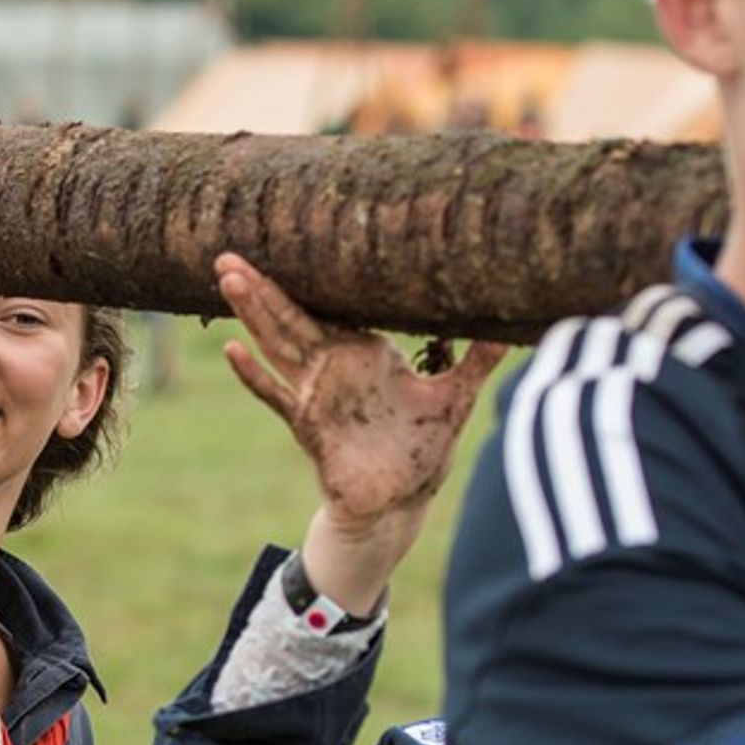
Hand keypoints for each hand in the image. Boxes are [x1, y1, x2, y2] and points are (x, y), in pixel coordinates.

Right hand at [218, 253, 504, 529]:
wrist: (400, 504)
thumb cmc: (421, 451)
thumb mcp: (454, 395)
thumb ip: (477, 358)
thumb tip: (515, 323)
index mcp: (363, 354)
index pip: (329, 306)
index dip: (308, 277)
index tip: (289, 241)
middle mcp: (332, 368)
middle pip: (289, 318)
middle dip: (261, 286)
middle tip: (229, 252)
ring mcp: (314, 395)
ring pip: (276, 345)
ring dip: (252, 314)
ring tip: (229, 278)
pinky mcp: (308, 425)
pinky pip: (274, 396)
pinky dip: (252, 375)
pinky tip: (232, 351)